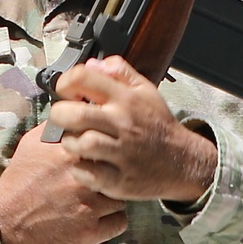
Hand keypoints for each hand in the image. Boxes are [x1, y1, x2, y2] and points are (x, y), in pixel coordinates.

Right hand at [0, 123, 127, 243]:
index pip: (105, 145)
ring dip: (110, 200)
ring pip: (121, 197)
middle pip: (117, 171)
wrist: (6, 219)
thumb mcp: (32, 143)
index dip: (104, 152)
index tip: (98, 158)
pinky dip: (111, 221)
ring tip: (93, 202)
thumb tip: (76, 112)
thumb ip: (57, 127)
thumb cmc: (20, 179)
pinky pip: (120, 222)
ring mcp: (89, 207)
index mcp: (70, 155)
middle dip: (109, 175)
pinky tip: (97, 218)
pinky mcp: (91, 232)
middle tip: (98, 181)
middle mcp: (83, 179)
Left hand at [49, 56, 216, 203]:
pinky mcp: (119, 180)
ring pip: (78, 144)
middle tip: (63, 118)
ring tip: (76, 141)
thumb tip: (92, 64)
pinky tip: (86, 162)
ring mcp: (122, 153)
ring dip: (70, 143)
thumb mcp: (145, 90)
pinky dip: (79, 169)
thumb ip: (120, 72)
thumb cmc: (158, 125)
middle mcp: (123, 124)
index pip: (83, 78)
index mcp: (126, 99)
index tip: (65, 92)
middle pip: (75, 114)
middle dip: (59, 114)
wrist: (183, 162)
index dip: (65, 83)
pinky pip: (85, 173)